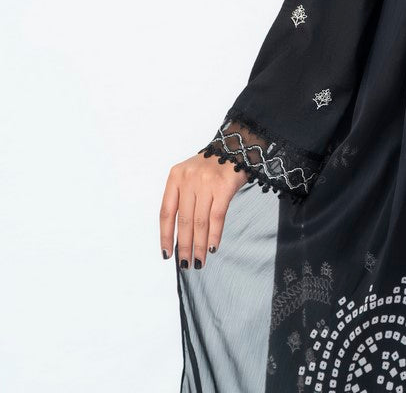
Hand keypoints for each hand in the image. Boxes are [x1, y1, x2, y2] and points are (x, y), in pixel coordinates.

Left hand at [160, 152, 249, 268]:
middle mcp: (189, 178)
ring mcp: (206, 182)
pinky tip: (212, 248)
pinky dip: (214, 235)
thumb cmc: (212, 166)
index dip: (165, 235)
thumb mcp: (190, 176)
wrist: (236, 146)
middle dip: (184, 246)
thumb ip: (183, 199)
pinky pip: (216, 217)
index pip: (166, 212)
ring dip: (199, 245)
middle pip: (183, 220)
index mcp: (175, 177)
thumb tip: (181, 235)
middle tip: (185, 263)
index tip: (167, 253)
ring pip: (200, 222)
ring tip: (199, 261)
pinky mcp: (224, 187)